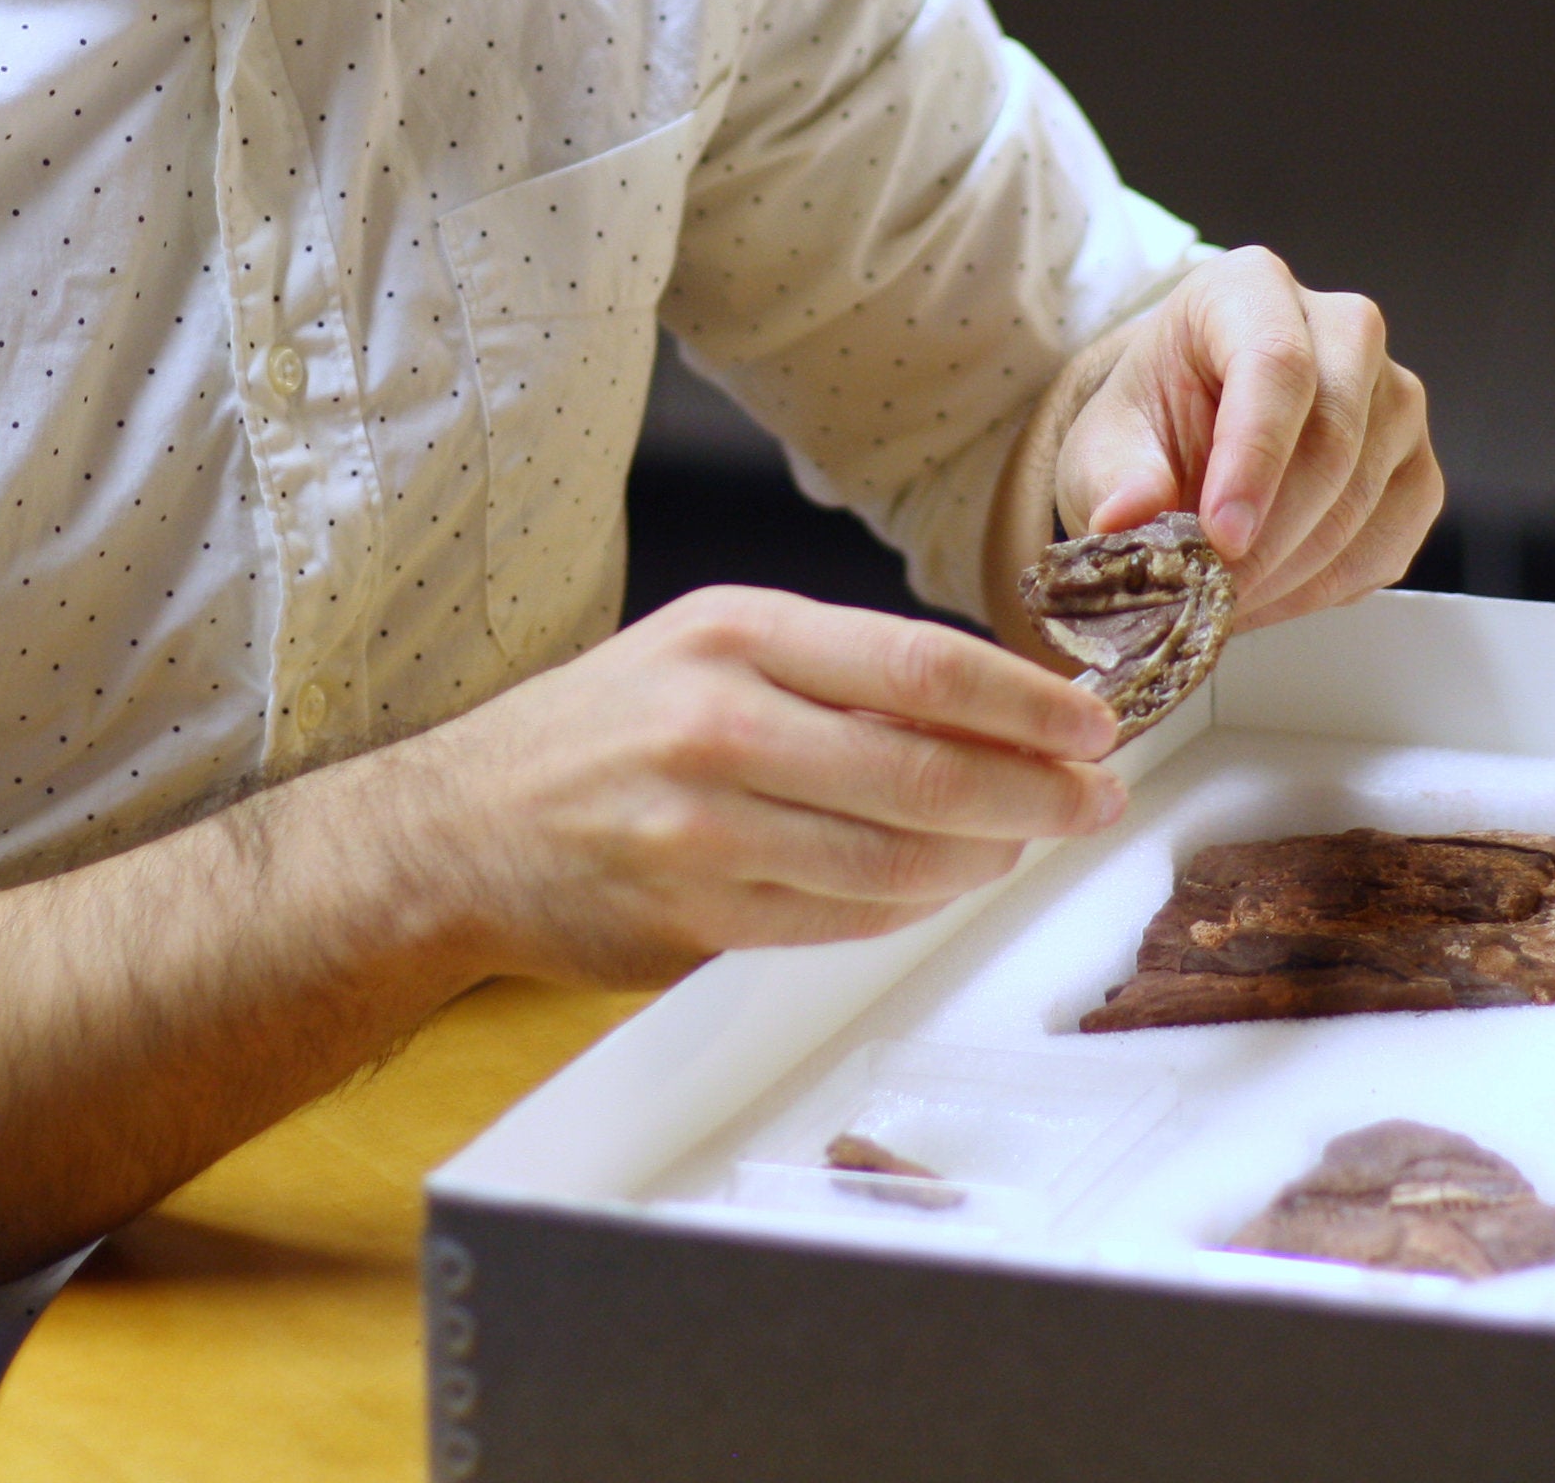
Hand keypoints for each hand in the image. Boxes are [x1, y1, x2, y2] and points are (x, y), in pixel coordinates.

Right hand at [407, 589, 1126, 988]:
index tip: (1093, 724)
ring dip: (985, 859)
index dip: (1030, 704)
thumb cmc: (601, 729)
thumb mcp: (705, 647)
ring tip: (1022, 843)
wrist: (459, 827)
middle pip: (929, 771)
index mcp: (736, 634)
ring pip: (899, 860)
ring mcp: (706, 830)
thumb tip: (989, 703)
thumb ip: (834, 669)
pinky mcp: (696, 917)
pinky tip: (939, 884)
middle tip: (1094, 797)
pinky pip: (844, 919)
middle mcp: (721, 725)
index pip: (925, 668)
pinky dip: (911, 906)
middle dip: (1038, 792)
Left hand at [1049, 247, 1441, 630]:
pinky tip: (1270, 596)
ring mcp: (1394, 398)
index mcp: (1253, 289)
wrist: (1191, 433)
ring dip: (1292, 571)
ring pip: (1364, 497)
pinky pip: (1390, 541)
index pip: (1277, 364)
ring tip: (1224, 602)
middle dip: (1270, 536)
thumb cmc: (1154, 419)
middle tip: (1210, 593)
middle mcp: (1345, 329)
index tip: (1219, 537)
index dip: (1254, 457)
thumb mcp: (1109, 442)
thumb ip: (1119, 477)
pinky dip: (1327, 587)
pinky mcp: (1417, 467)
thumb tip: (1123, 519)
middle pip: (1334, 437)